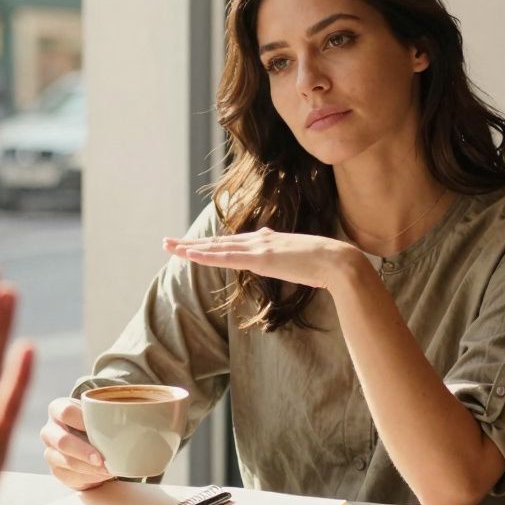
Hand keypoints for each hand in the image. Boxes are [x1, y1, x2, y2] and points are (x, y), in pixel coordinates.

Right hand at [41, 397, 113, 489]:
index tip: (102, 427)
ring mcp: (50, 452)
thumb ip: (112, 408)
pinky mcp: (56, 470)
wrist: (85, 441)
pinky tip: (102, 475)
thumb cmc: (95, 423)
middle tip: (102, 459)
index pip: (65, 412)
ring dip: (89, 468)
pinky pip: (70, 476)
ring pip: (66, 462)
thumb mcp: (99, 411)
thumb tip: (145, 408)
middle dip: (84, 452)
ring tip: (108, 469)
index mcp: (58, 409)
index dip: (82, 420)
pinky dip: (89, 477)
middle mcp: (50, 430)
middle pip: (62, 441)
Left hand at [164, 228, 361, 289]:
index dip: (209, 245)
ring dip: (190, 248)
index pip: (231, 243)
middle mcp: (259, 240)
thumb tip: (278, 248)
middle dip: (190, 243)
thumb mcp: (300, 258)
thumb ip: (286, 254)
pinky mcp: (259, 259)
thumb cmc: (325, 264)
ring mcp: (258, 248)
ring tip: (169, 247)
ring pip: (215, 248)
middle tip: (167, 242)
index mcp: (268, 240)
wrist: (338, 261)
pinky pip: (225, 258)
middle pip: (217, 242)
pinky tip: (189, 255)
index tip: (192, 246)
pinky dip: (205, 256)